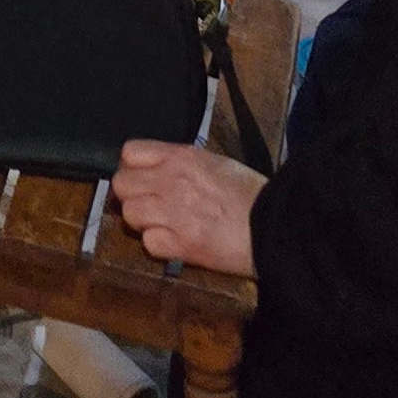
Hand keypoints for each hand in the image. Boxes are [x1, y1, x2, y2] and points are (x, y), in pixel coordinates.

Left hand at [112, 141, 262, 274]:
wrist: (276, 225)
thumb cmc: (251, 193)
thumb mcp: (215, 162)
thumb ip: (181, 163)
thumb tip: (157, 168)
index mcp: (181, 156)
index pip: (130, 152)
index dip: (132, 167)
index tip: (142, 177)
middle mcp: (171, 181)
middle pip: (121, 184)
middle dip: (132, 195)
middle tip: (149, 204)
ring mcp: (174, 214)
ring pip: (130, 215)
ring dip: (143, 222)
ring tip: (163, 224)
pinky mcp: (181, 245)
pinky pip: (148, 243)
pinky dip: (158, 245)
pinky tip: (174, 242)